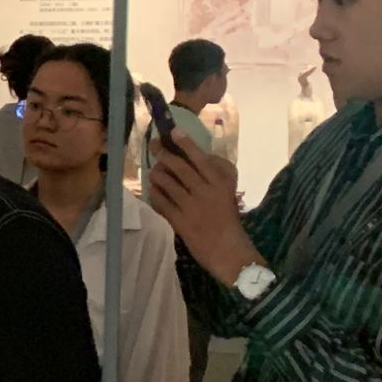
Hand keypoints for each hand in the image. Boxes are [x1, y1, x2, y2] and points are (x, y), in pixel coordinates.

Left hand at [147, 134, 255, 285]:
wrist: (228, 250)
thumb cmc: (227, 219)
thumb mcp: (227, 193)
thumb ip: (215, 175)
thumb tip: (198, 156)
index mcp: (220, 183)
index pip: (200, 157)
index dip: (185, 143)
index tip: (172, 131)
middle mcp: (205, 191)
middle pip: (178, 166)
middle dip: (162, 153)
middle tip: (153, 146)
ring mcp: (190, 206)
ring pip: (165, 182)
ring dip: (156, 173)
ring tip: (155, 171)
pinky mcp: (179, 221)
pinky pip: (160, 201)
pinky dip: (154, 193)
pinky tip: (154, 190)